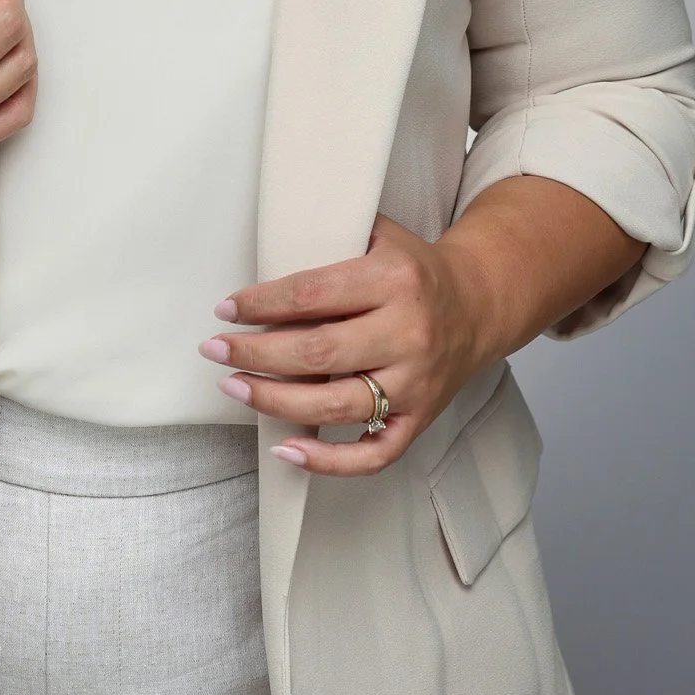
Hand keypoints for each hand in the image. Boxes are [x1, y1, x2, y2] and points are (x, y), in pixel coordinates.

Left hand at [198, 213, 492, 474]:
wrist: (480, 303)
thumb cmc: (414, 268)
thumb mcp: (380, 234)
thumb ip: (331, 234)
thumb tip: (266, 242)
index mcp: (394, 280)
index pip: (313, 294)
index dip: (262, 303)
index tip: (225, 309)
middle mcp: (407, 333)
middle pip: (317, 353)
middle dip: (256, 353)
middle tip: (214, 349)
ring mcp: (415, 383)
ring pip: (335, 406)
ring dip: (275, 402)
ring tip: (234, 386)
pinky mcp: (420, 419)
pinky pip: (373, 454)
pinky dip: (328, 461)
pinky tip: (287, 449)